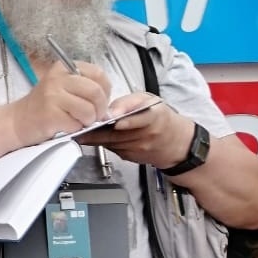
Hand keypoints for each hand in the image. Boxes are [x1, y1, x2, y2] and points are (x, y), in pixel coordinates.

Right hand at [12, 60, 110, 144]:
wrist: (18, 121)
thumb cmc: (44, 107)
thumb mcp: (63, 88)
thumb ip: (86, 88)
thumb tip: (111, 105)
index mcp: (63, 68)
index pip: (98, 74)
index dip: (104, 91)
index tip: (96, 101)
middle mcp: (57, 78)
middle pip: (96, 92)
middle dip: (99, 109)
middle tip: (91, 116)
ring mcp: (52, 95)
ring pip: (89, 110)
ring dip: (87, 121)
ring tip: (76, 121)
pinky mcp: (50, 114)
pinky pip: (76, 123)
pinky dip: (74, 128)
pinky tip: (64, 125)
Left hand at [77, 92, 192, 168]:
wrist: (177, 143)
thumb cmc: (159, 117)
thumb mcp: (148, 100)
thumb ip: (128, 102)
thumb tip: (111, 110)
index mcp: (154, 116)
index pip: (141, 119)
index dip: (127, 121)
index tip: (114, 121)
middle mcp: (147, 135)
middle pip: (117, 134)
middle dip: (96, 131)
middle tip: (80, 126)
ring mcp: (139, 149)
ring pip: (111, 143)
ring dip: (95, 137)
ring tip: (82, 130)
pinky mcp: (131, 157)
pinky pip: (112, 149)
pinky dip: (102, 142)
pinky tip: (95, 136)